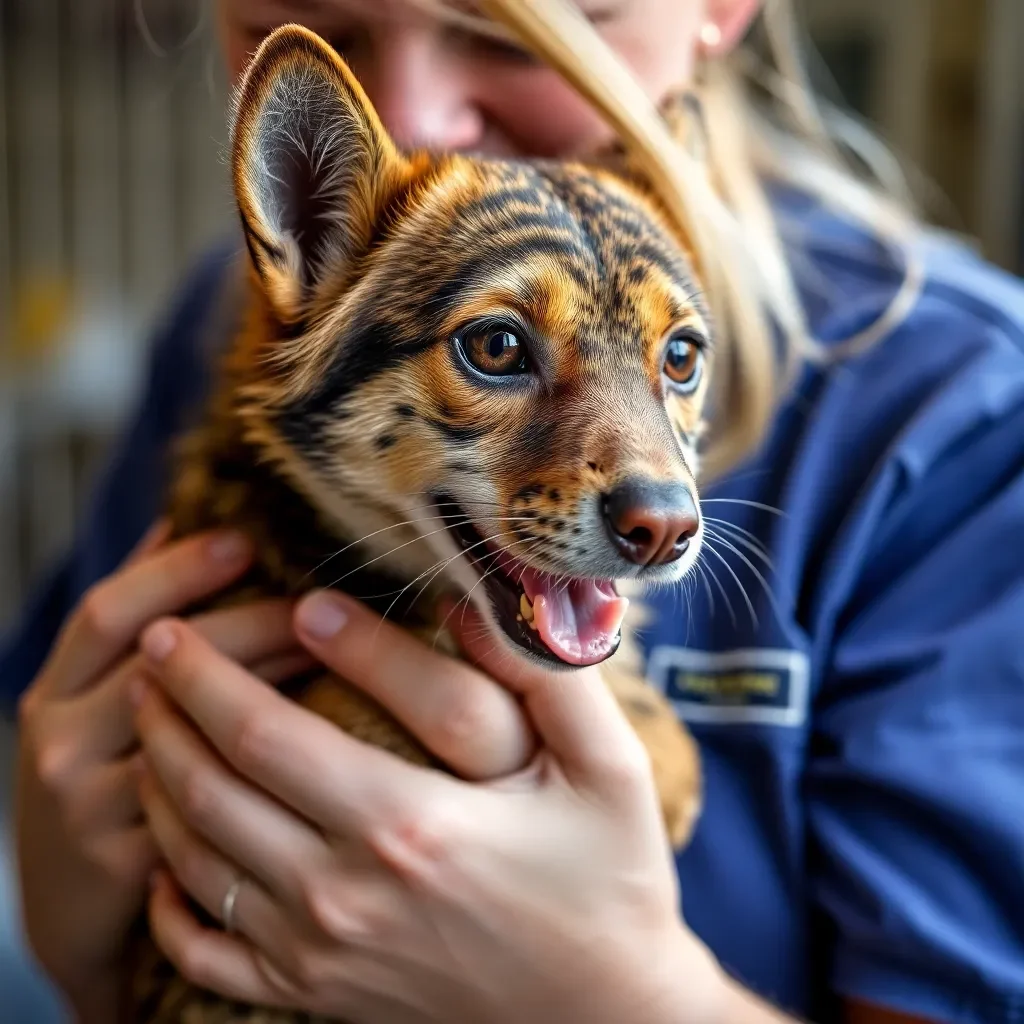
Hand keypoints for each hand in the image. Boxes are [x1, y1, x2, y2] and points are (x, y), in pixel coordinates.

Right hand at [14, 524, 313, 1021]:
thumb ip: (134, 613)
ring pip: (193, 731)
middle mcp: (64, 741)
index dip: (177, 569)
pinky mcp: (131, 861)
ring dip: (271, 688)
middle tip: (319, 602)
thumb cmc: (98, 769)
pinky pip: (213, 802)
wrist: (68, 903)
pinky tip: (323, 738)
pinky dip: (268, 763)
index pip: (107, 612)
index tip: (246, 539)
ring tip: (334, 656)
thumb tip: (181, 522)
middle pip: (162, 664)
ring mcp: (92, 806)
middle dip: (251, 625)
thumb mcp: (90, 695)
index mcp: (56, 689)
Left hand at [134, 589, 727, 1023]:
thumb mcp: (609, 766)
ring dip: (159, 774)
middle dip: (170, 703)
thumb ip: (545, 675)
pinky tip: (166, 852)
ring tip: (149, 715)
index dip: (231, 661)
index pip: (274, 727)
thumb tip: (472, 597)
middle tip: (155, 643)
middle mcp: (344, 891)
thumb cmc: (610, 878)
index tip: (211, 614)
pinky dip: (167, 894)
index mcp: (408, 825)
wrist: (606, 1015)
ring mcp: (322, 948)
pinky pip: (203, 947)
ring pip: (195, 853)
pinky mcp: (317, 989)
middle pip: (212, 783)